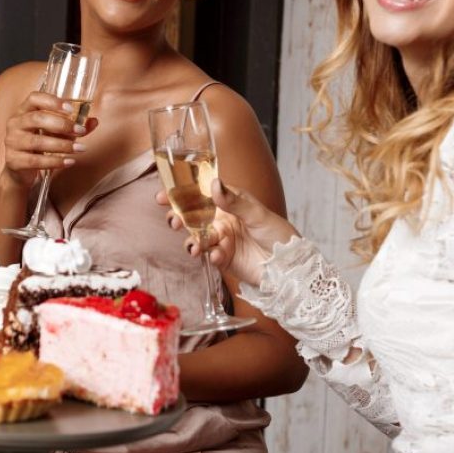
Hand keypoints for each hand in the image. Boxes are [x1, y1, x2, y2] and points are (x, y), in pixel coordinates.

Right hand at [1, 91, 98, 187]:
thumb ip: (73, 126)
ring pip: (38, 141)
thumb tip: (93, 121)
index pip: (34, 98)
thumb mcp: (56, 133)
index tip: (70, 108)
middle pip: (37, 119)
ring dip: (62, 145)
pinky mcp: (14, 161)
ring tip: (80, 149)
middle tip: (79, 131)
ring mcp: (12, 142)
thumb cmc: (39, 145)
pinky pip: (36, 161)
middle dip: (61, 124)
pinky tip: (69, 162)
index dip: (52, 101)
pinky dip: (55, 162)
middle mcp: (15, 124)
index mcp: (24, 111)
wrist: (20, 169)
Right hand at [158, 180, 298, 285]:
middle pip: (192, 217)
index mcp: (230, 202)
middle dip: (179, 219)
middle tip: (173, 222)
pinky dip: (211, 255)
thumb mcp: (258, 214)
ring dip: (192, 241)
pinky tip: (218, 256)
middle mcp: (222, 219)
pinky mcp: (223, 259)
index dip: (181, 193)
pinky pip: (209, 255)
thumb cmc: (279, 234)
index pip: (201, 194)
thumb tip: (213, 184)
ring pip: (197, 237)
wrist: (290, 268)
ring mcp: (221, 239)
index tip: (163, 195)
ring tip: (195, 247)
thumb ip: (234, 201)